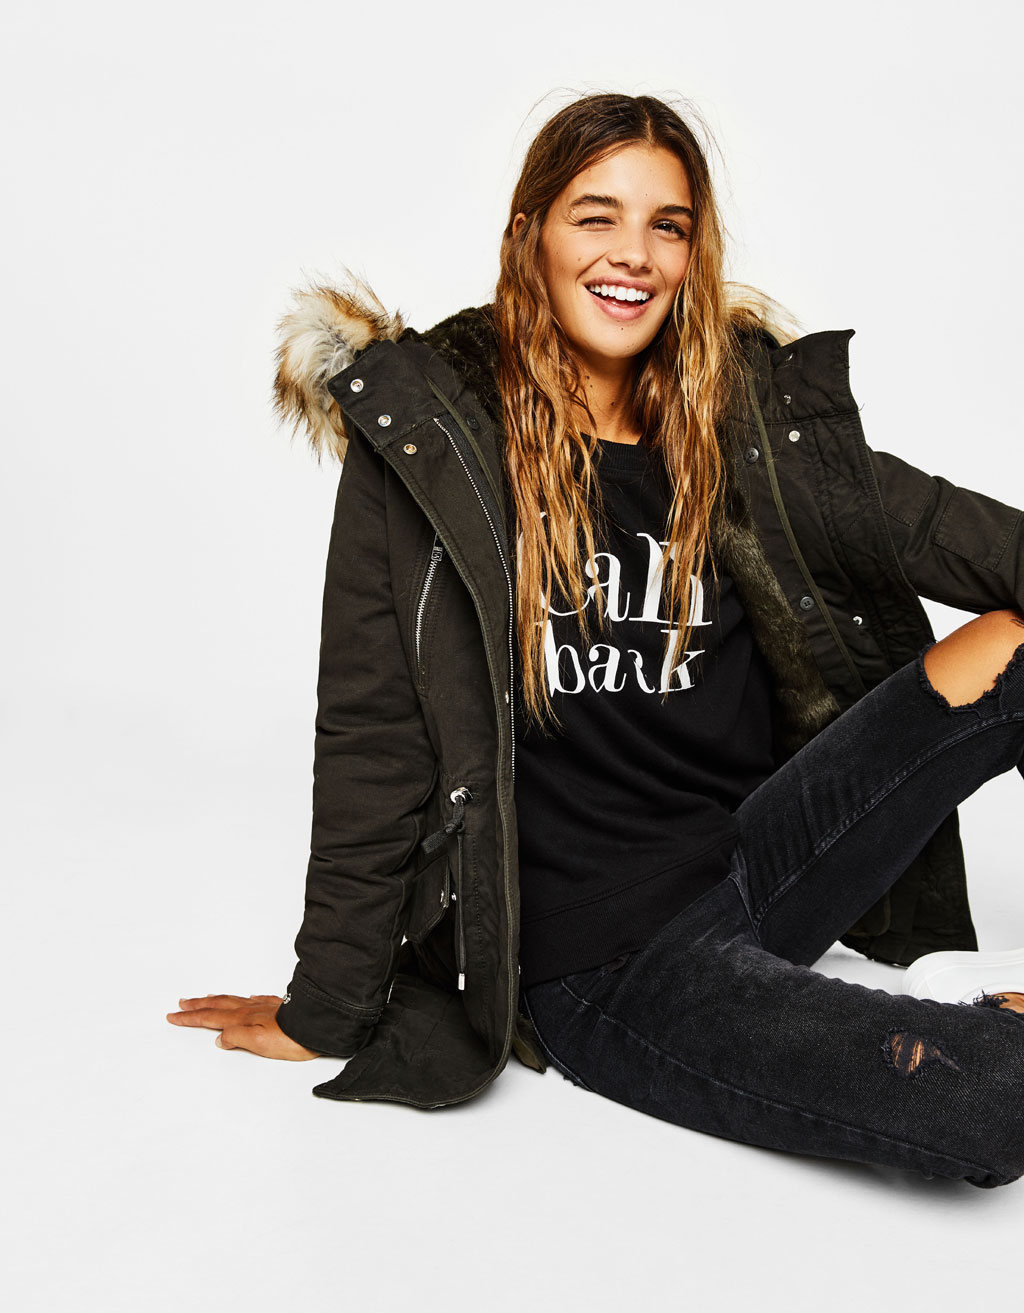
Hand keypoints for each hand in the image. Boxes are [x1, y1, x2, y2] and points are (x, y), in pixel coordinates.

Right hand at [166, 993, 320, 1059]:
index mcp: (243, 1019)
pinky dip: (245, 1000)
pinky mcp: (279, 1008)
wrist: (319, 1026)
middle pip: (219, 1005)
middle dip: (198, 1005)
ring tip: (206, 998)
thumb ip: (236, 1038)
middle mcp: (252, 1010)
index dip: (191, 1018)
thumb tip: (220, 1038)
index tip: (174, 1016)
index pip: (211, 1018)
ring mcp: (265, 1007)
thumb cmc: (292, 1038)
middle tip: (182, 1003)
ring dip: (217, 1000)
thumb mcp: (258, 1043)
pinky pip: (255, 1001)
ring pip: (235, 1001)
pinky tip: (247, 998)